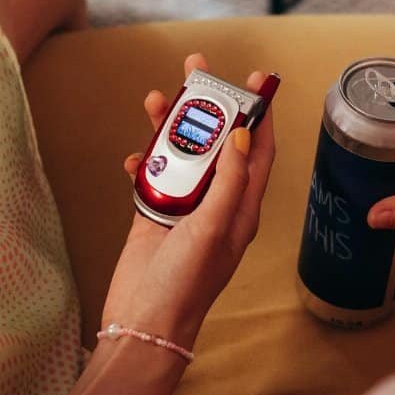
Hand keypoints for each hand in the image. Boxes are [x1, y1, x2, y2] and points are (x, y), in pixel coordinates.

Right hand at [102, 53, 275, 349]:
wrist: (143, 324)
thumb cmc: (185, 285)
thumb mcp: (214, 228)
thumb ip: (229, 181)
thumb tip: (241, 135)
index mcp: (242, 208)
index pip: (258, 151)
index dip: (260, 114)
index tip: (258, 79)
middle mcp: (216, 204)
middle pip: (217, 143)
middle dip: (209, 106)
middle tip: (197, 70)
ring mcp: (185, 209)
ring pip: (181, 154)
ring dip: (170, 127)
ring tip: (157, 98)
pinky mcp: (154, 215)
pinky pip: (151, 177)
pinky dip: (143, 163)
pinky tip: (134, 157)